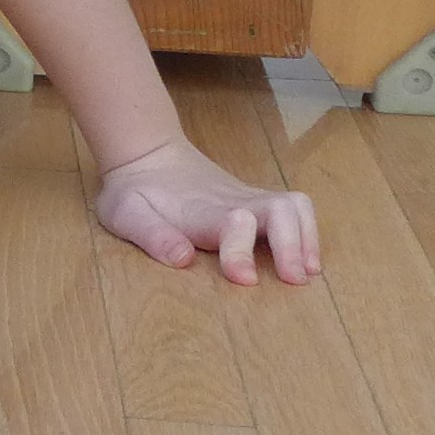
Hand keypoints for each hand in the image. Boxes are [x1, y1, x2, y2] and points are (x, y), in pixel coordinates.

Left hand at [93, 137, 320, 285]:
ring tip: (308, 272)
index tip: (244, 279)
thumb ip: (152, 235)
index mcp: (201, 210)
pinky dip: (308, 232)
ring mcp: (249, 198)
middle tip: (296, 281)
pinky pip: (295, 209)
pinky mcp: (256, 201)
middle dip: (292, 245)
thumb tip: (183, 260)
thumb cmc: (135, 190)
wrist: (148, 154)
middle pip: (280, 209)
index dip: (241, 250)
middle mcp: (234, 202)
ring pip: (295, 206)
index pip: (232, 223)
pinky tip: (306, 260)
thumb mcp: (126, 213)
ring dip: (307, 238)